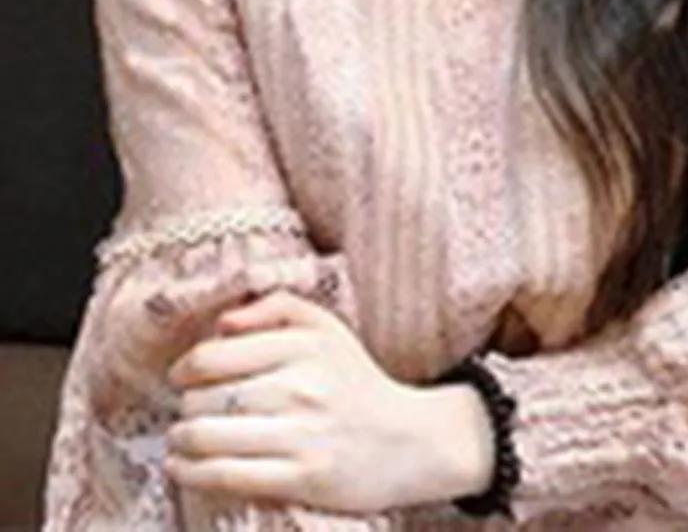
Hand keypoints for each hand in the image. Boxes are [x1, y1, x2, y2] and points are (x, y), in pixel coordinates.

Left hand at [164, 290, 493, 513]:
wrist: (409, 440)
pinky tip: (182, 468)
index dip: (185, 368)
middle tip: (190, 410)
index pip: (214, 356)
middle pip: (206, 398)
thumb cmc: (355, 380)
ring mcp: (303, 434)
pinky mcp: (303, 477)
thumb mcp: (326, 327)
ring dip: (181, 440)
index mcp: (305, 345)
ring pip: (209, 437)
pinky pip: (227, 475)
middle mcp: (303, 386)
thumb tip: (222, 323)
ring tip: (180, 439)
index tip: (183, 376)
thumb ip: (275, 307)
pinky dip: (192, 473)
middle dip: (186, 406)